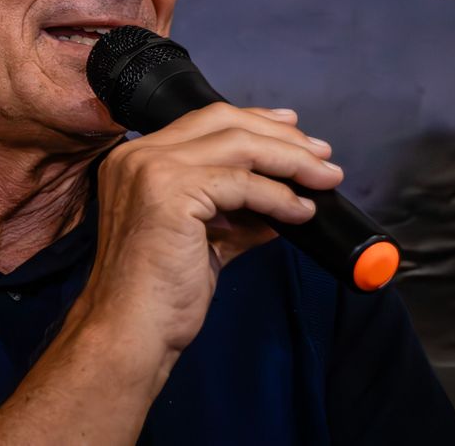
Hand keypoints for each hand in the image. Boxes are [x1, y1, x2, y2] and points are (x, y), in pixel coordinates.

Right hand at [0, 104, 341, 444]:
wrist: (128, 333)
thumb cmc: (157, 296)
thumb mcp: (203, 242)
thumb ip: (237, 216)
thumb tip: (286, 204)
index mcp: (136, 160)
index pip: (204, 121)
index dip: (255, 120)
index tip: (294, 129)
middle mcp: (138, 155)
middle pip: (223, 121)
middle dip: (279, 134)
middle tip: (322, 153)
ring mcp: (151, 169)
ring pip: (238, 145)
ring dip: (291, 160)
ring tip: (325, 178)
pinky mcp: (170, 191)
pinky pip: (243, 184)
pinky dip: (279, 196)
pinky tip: (301, 212)